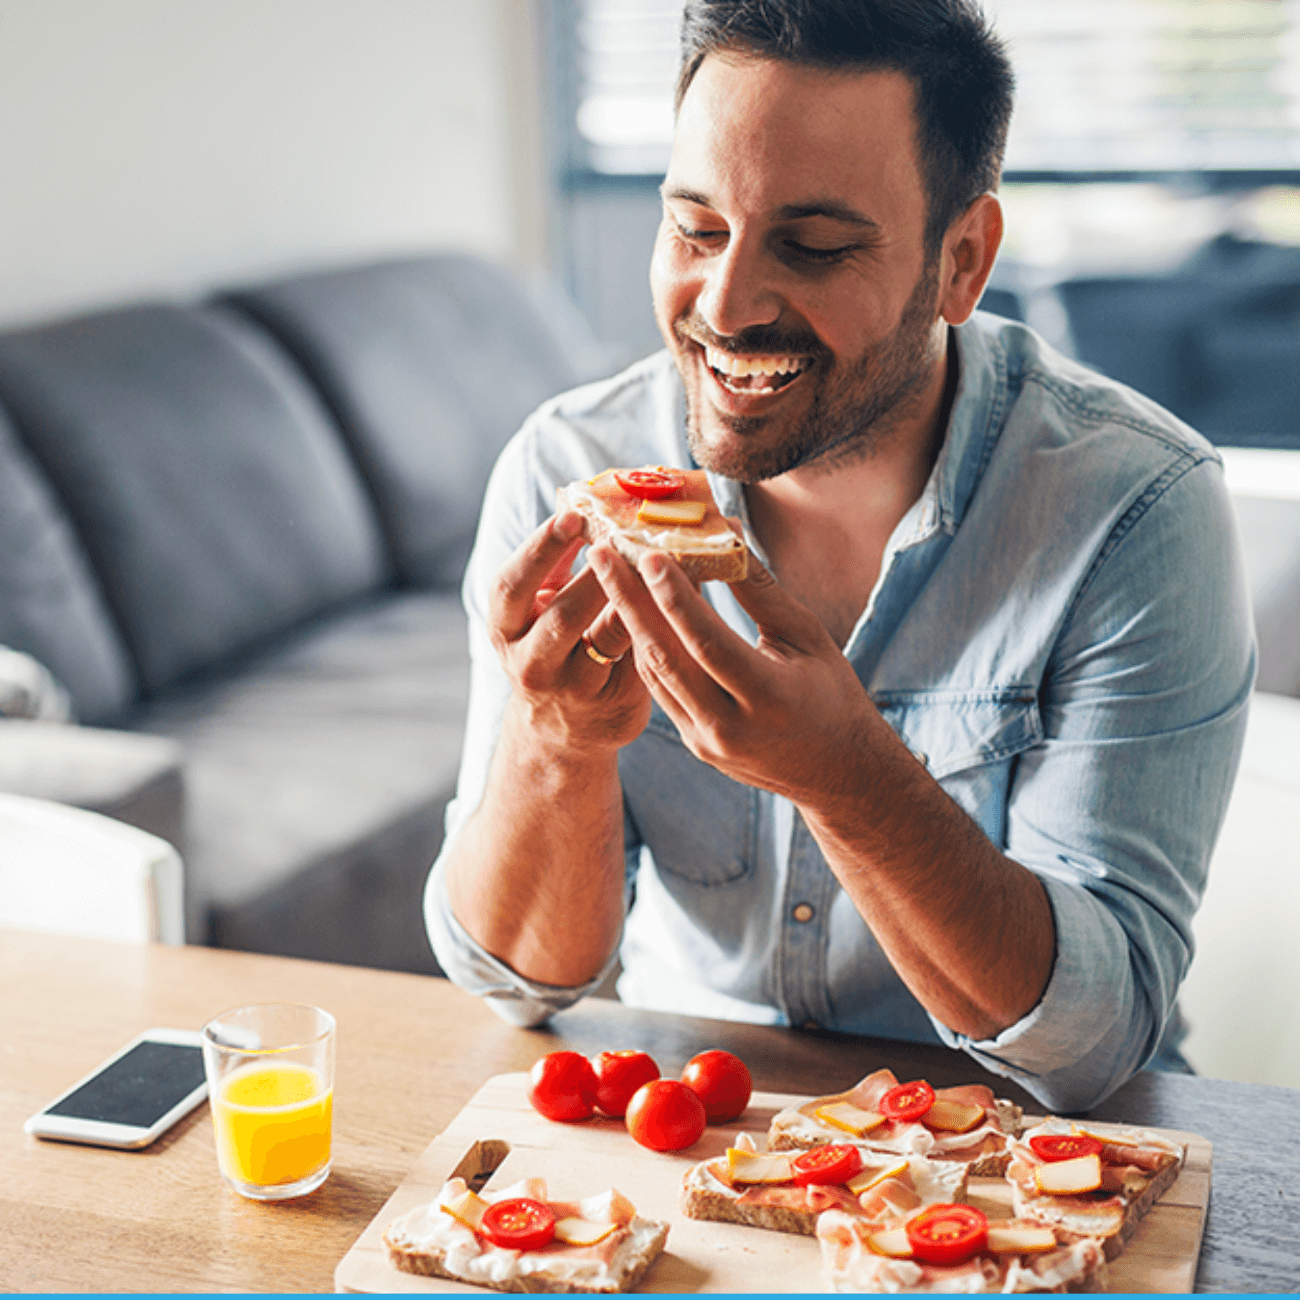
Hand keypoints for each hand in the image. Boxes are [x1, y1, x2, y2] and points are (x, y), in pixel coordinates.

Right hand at [488, 512, 650, 749]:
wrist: (562, 728)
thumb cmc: (556, 646)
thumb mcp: (543, 606)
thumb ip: (558, 566)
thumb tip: (586, 505)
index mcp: (505, 626)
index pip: (512, 585)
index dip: (541, 548)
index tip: (574, 515)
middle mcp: (529, 662)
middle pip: (559, 617)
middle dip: (595, 576)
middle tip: (626, 539)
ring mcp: (570, 689)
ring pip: (603, 642)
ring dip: (633, 600)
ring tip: (655, 562)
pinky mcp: (612, 705)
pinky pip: (638, 659)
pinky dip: (658, 623)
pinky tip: (679, 595)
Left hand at [588, 543, 876, 800]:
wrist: (837, 773)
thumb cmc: (831, 694)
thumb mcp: (806, 637)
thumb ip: (761, 590)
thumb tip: (726, 535)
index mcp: (769, 697)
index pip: (709, 642)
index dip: (677, 599)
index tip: (649, 555)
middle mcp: (730, 726)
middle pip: (666, 657)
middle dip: (628, 601)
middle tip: (601, 555)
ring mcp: (706, 740)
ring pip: (655, 674)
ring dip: (628, 621)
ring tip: (609, 575)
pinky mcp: (694, 744)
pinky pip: (660, 690)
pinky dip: (645, 647)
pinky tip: (631, 611)